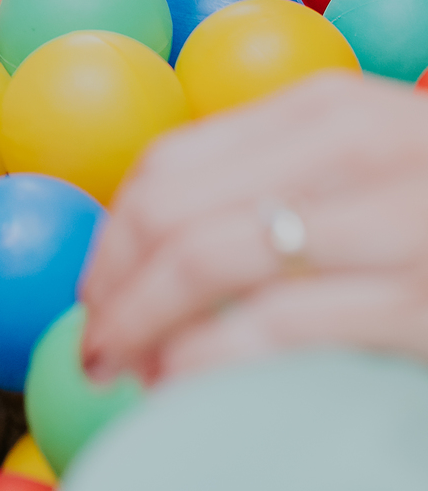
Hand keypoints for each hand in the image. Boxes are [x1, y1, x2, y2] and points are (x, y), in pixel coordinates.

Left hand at [80, 74, 427, 385]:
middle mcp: (351, 147)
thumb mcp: (365, 163)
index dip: (114, 233)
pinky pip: (277, 326)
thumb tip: (151, 234)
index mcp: (325, 107)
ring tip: (129, 369)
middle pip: (174, 210)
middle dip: (114, 284)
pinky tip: (185, 383)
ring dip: (145, 324)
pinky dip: (209, 360)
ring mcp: (388, 220)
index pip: (171, 161)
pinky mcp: (418, 299)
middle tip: (95, 340)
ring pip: (209, 260)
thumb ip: (275, 174)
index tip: (96, 287)